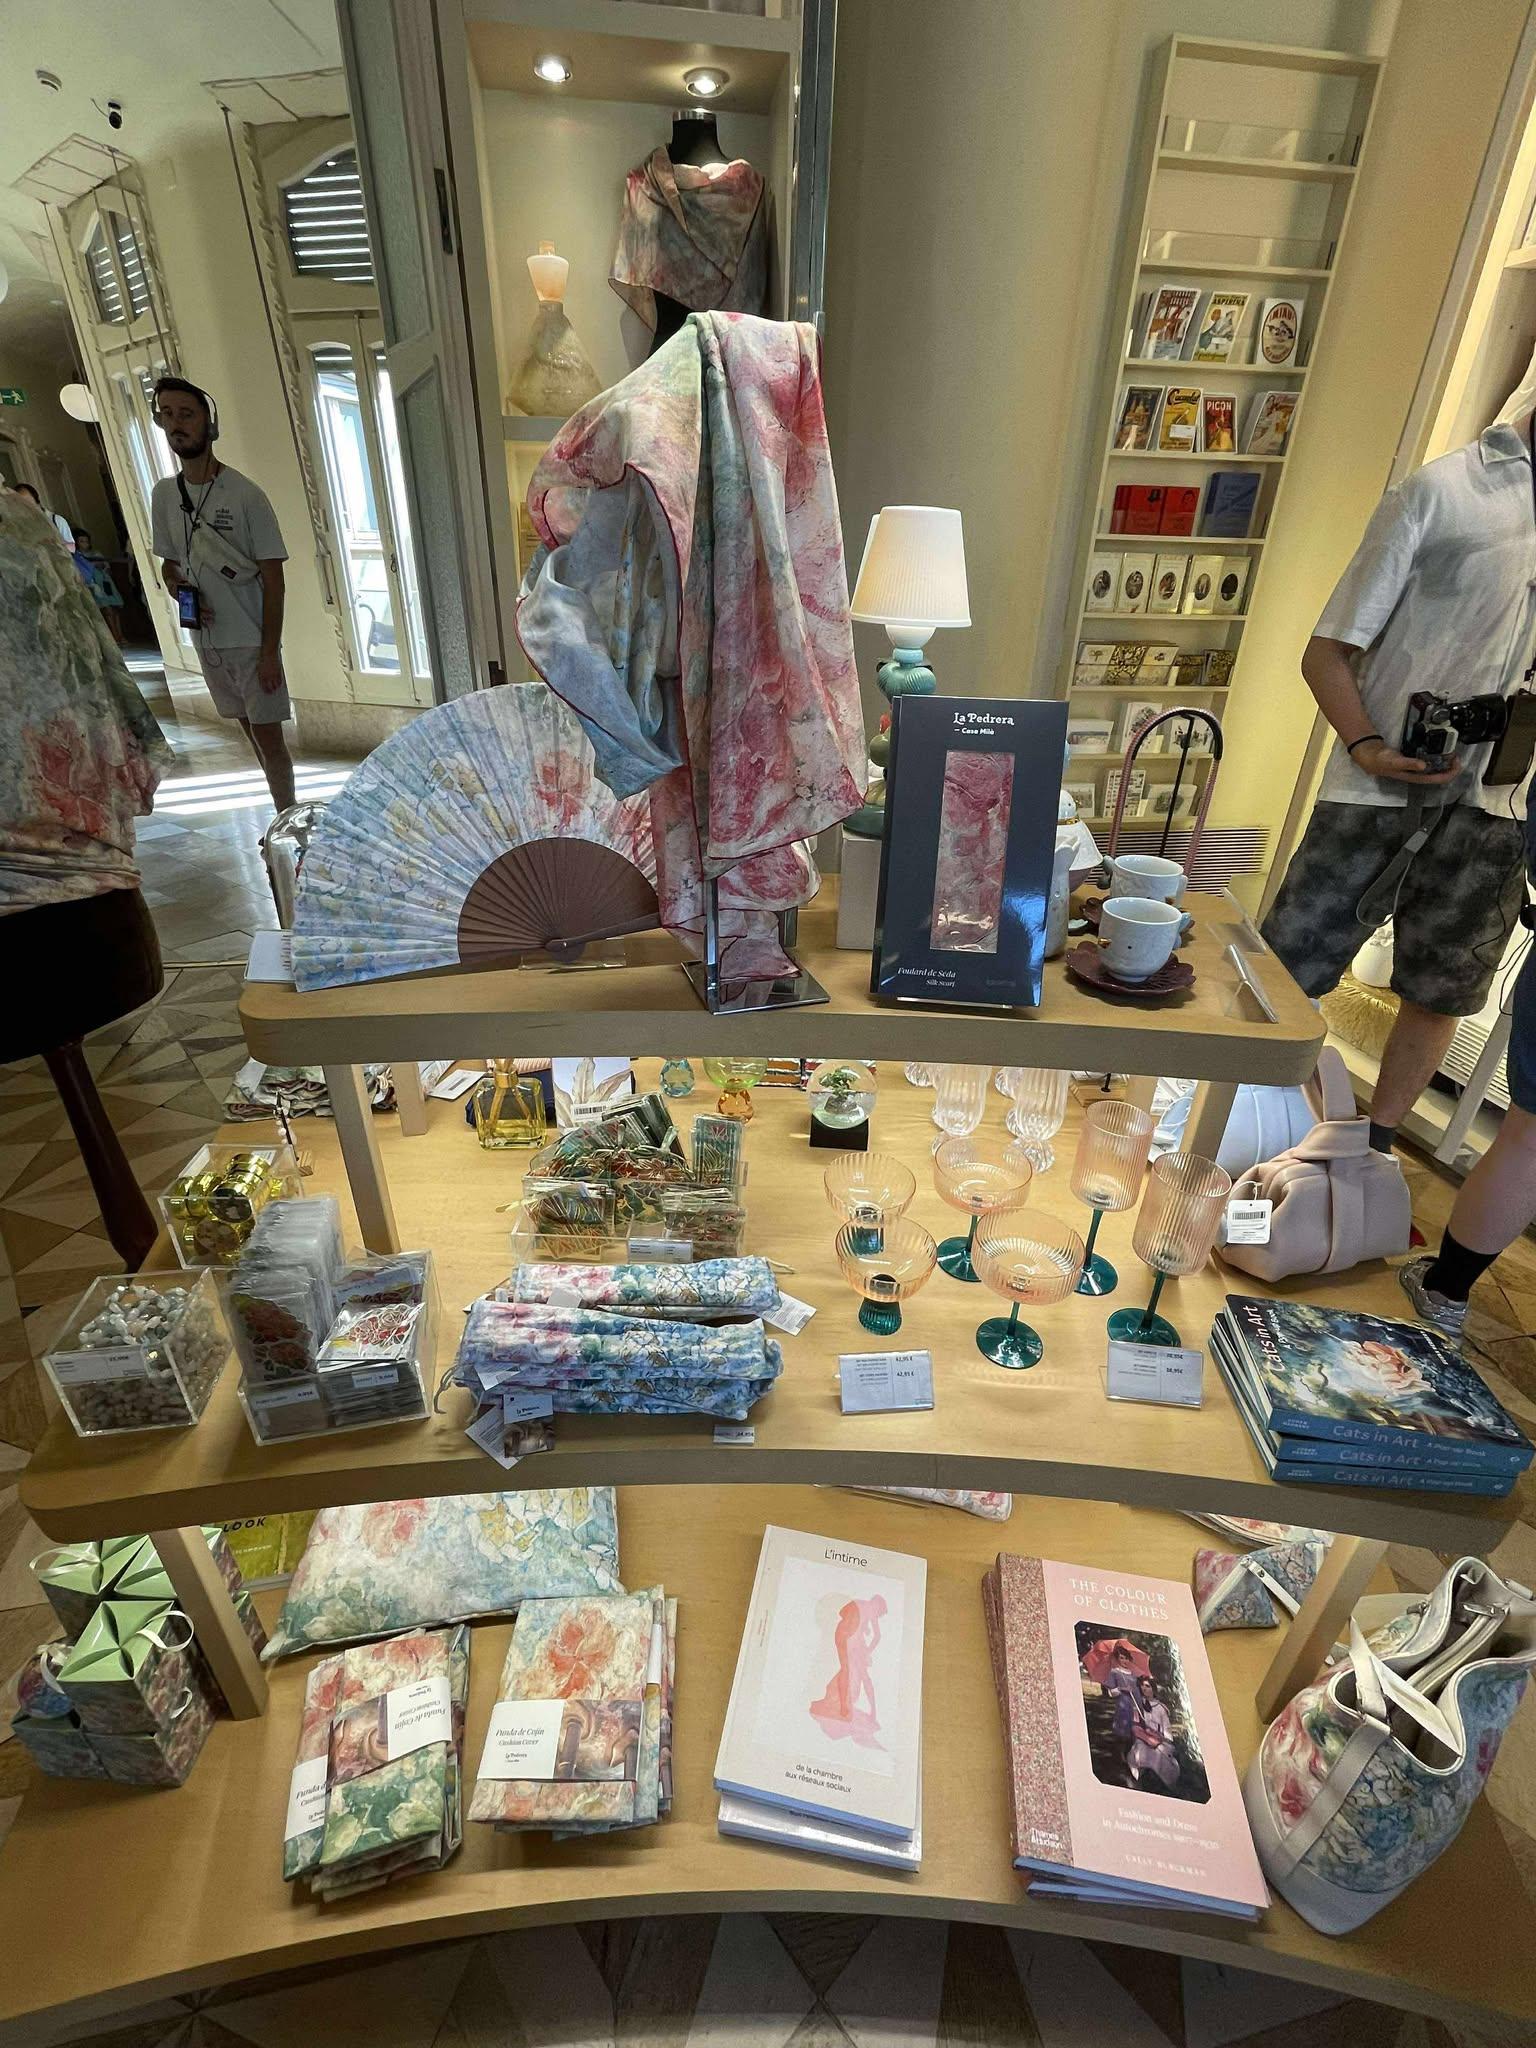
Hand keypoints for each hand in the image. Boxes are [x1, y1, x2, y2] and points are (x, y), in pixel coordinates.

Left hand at [257, 650, 283, 693]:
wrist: (268, 653)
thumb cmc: (262, 659)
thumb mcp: (258, 667)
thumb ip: (260, 674)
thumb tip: (262, 679)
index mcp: (261, 676)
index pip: (264, 686)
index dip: (265, 690)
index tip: (266, 692)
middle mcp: (268, 676)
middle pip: (270, 687)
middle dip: (271, 691)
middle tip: (272, 692)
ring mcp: (273, 675)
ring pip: (276, 685)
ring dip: (276, 687)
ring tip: (275, 688)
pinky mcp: (278, 672)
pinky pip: (280, 680)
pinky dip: (279, 683)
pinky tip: (279, 684)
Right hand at [1347, 737, 1462, 785]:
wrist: (1370, 756)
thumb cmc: (1381, 761)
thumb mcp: (1393, 762)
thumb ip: (1408, 764)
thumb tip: (1424, 766)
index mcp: (1415, 777)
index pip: (1437, 779)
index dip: (1449, 773)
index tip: (1456, 762)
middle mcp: (1418, 775)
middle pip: (1439, 775)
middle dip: (1450, 767)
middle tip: (1456, 755)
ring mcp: (1416, 769)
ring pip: (1436, 769)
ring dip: (1445, 763)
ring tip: (1451, 752)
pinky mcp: (1414, 762)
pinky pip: (1430, 762)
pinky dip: (1437, 757)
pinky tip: (1439, 751)